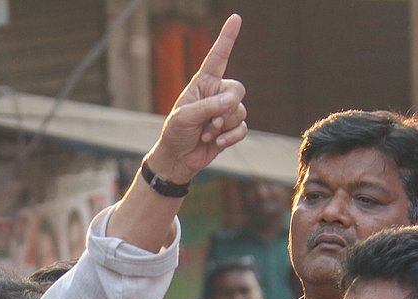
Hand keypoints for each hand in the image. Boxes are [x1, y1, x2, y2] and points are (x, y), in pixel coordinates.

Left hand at [145, 14, 246, 184]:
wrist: (177, 160)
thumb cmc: (175, 134)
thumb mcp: (184, 117)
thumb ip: (207, 107)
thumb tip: (231, 102)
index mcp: (202, 84)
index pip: (217, 57)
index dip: (227, 38)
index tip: (235, 18)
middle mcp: (216, 94)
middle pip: (237, 90)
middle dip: (225, 107)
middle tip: (209, 122)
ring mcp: (225, 111)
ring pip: (240, 111)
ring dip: (223, 126)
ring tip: (206, 133)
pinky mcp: (231, 128)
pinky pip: (243, 128)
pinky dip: (231, 136)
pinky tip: (217, 142)